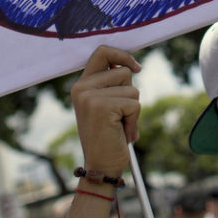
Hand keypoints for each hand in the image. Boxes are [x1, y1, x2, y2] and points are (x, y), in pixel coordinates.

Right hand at [70, 46, 142, 178]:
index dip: (122, 54)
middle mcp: (82, 87)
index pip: (102, 52)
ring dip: (133, 109)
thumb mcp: (106, 105)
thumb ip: (112, 85)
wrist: (101, 166)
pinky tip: (122, 132)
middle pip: (123, 71)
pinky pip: (134, 104)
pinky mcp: (102, 106)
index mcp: (81, 85)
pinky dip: (134, 120)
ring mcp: (90, 96)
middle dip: (130, 92)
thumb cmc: (108, 136)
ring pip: (132, 89)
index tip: (136, 67)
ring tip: (120, 125)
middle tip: (119, 115)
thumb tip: (132, 65)